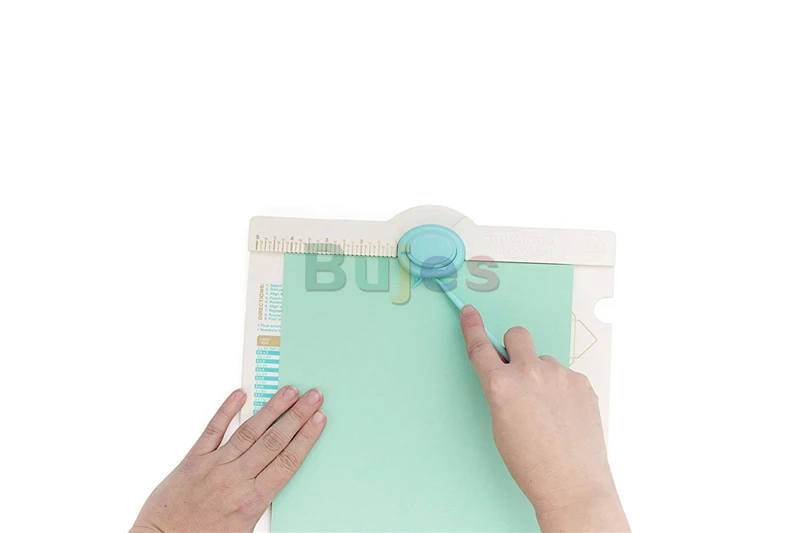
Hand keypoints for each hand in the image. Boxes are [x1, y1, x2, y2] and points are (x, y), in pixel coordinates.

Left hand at [130, 386, 325, 532]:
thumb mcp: (243, 530)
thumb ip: (261, 502)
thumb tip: (280, 476)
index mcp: (251, 500)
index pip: (287, 461)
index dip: (306, 437)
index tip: (319, 419)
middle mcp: (235, 478)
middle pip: (274, 441)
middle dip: (297, 416)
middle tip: (313, 395)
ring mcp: (214, 465)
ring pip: (249, 431)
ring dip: (272, 409)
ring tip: (288, 391)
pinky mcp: (193, 459)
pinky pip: (213, 429)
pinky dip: (226, 410)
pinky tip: (240, 394)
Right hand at [460, 305, 628, 532]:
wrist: (571, 483)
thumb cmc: (531, 463)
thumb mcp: (500, 425)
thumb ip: (500, 391)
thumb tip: (508, 374)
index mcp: (501, 386)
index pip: (481, 347)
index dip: (473, 327)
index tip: (470, 313)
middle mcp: (529, 373)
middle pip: (518, 335)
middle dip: (514, 346)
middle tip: (518, 368)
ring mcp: (559, 375)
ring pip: (544, 360)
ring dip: (541, 376)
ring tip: (548, 412)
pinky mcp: (581, 382)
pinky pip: (565, 376)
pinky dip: (562, 390)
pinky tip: (564, 416)